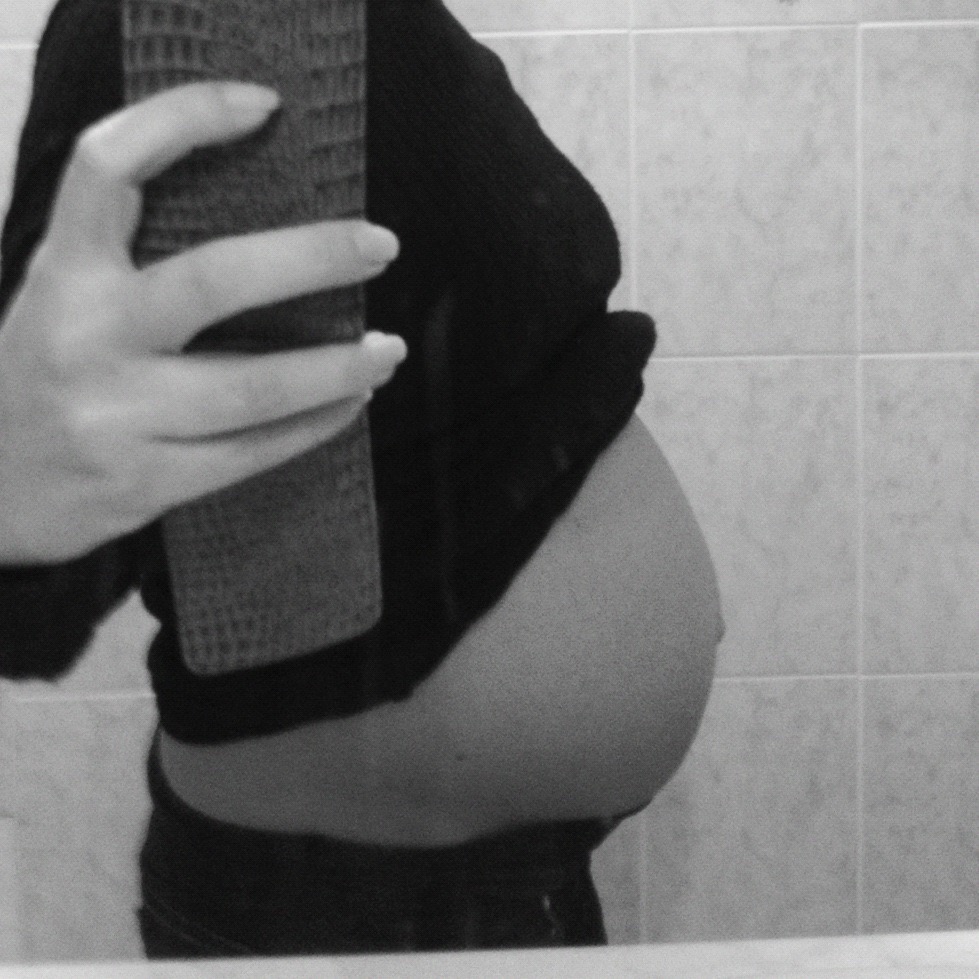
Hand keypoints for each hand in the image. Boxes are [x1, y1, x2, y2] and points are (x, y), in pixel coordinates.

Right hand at [0, 83, 405, 563]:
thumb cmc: (43, 380)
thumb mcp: (64, 301)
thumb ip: (130, 263)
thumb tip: (268, 238)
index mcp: (63, 273)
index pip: (111, 166)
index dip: (185, 118)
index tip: (265, 106)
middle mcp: (86, 337)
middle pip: (214, 280)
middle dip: (312, 257)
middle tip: (381, 246)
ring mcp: (117, 417)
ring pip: (253, 386)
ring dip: (337, 367)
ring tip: (388, 351)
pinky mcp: (146, 482)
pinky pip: (252, 452)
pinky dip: (313, 426)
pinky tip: (350, 406)